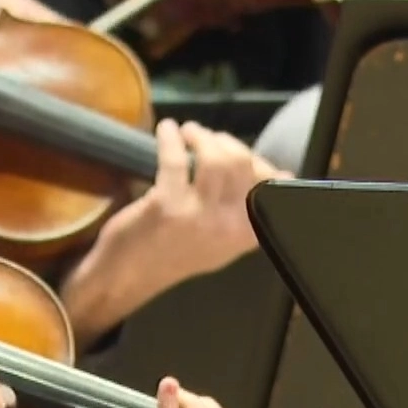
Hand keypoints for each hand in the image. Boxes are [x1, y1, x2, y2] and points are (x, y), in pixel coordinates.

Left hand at [112, 120, 284, 279]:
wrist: (126, 277)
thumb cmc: (171, 255)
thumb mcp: (222, 240)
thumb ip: (248, 211)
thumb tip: (281, 174)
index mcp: (248, 233)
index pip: (270, 183)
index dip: (254, 158)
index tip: (234, 149)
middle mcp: (230, 225)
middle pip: (241, 163)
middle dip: (224, 141)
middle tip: (204, 136)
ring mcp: (199, 215)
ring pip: (215, 159)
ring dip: (200, 136)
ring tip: (188, 131)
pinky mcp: (167, 205)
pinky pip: (176, 159)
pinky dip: (171, 138)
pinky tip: (166, 130)